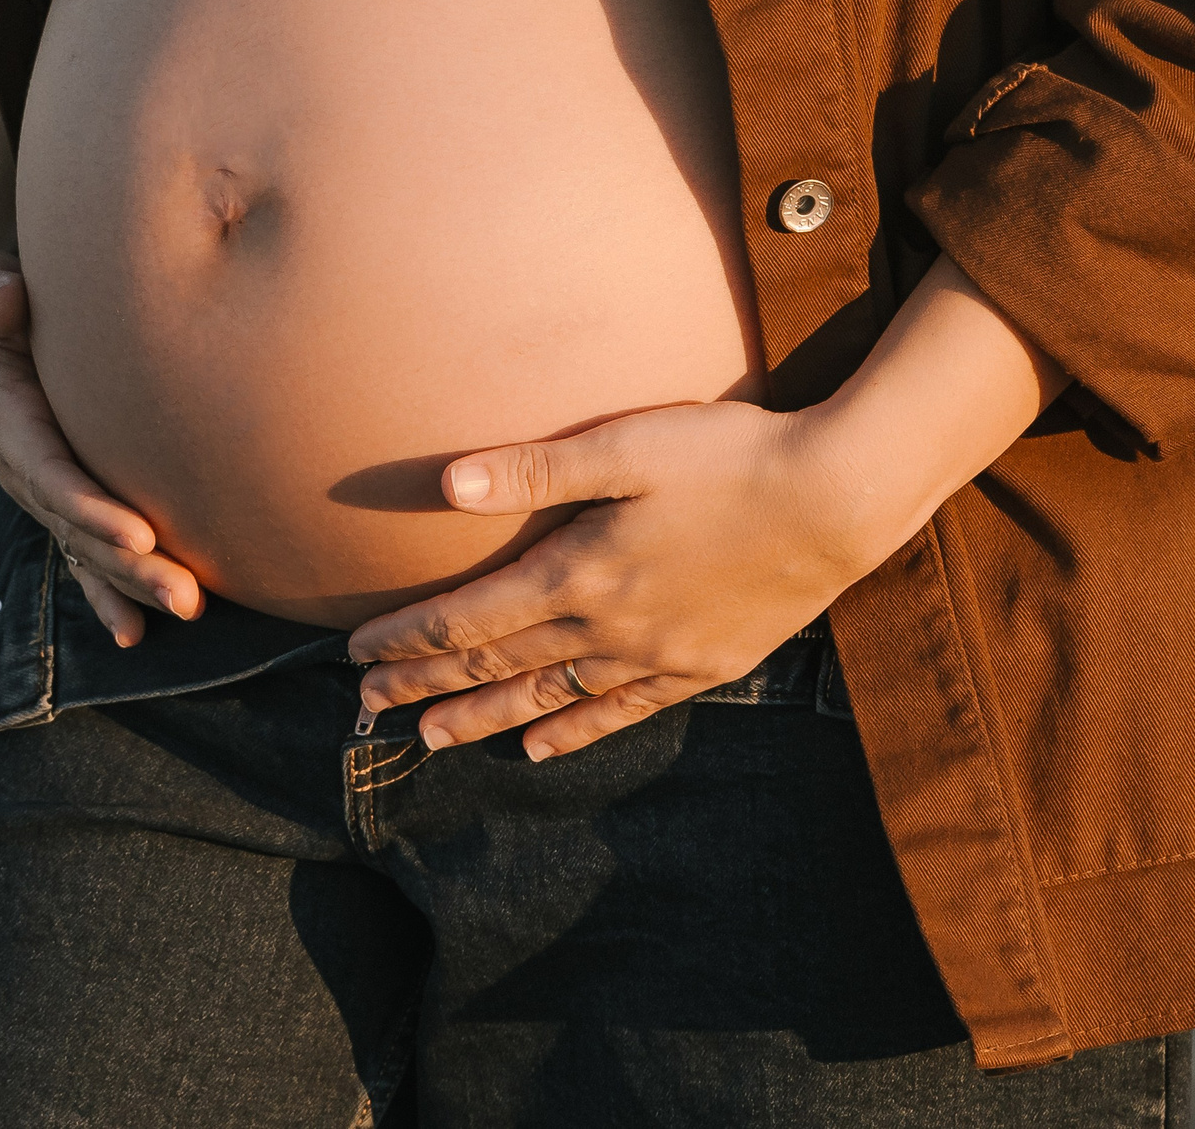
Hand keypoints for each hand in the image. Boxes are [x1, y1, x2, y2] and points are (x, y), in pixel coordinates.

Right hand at [0, 245, 202, 645]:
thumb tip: (6, 302)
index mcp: (5, 422)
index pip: (50, 474)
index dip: (90, 508)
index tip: (139, 536)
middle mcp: (23, 467)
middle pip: (78, 528)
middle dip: (130, 568)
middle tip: (187, 597)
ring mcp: (43, 485)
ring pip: (89, 548)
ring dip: (136, 585)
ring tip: (190, 611)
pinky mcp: (62, 490)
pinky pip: (84, 550)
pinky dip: (110, 591)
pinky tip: (138, 636)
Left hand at [346, 256, 1066, 759]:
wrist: (838, 500)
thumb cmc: (730, 456)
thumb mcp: (626, 446)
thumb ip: (534, 470)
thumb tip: (444, 484)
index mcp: (578, 572)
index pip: (469, 619)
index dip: (408, 639)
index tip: (356, 655)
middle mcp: (608, 628)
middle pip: (496, 668)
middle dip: (425, 685)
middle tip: (366, 708)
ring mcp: (656, 655)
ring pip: (548, 701)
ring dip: (482, 719)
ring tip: (429, 738)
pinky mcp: (702, 666)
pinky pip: (620, 712)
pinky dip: (572, 733)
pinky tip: (538, 748)